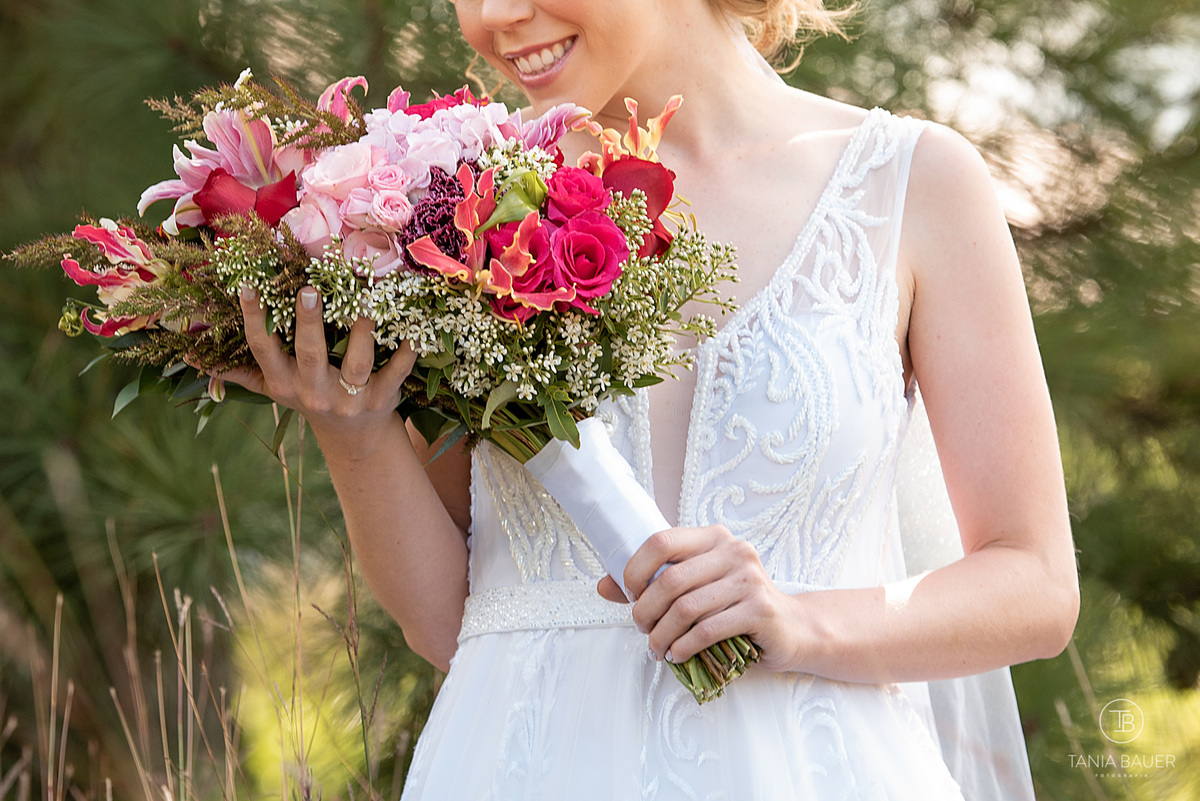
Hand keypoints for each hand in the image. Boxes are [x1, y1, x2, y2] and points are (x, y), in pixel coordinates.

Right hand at [209, 284, 415, 447]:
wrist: (354, 438)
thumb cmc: (309, 399)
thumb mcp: (273, 389)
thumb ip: (239, 372)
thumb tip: (190, 357)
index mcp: (284, 383)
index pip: (263, 350)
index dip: (255, 320)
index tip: (248, 286)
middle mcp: (315, 393)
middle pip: (310, 355)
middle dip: (309, 323)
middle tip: (308, 288)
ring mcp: (349, 398)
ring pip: (356, 363)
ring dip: (361, 333)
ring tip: (364, 301)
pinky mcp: (382, 399)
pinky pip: (395, 374)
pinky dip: (405, 355)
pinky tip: (413, 331)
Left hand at [597, 525, 807, 672]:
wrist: (791, 628)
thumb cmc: (735, 606)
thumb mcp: (696, 588)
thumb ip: (651, 584)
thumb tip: (602, 586)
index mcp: (713, 537)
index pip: (660, 541)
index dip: (635, 569)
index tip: (631, 595)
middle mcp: (734, 551)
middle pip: (670, 580)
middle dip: (645, 611)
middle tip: (642, 629)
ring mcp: (750, 580)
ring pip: (686, 608)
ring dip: (662, 635)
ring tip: (657, 648)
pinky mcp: (760, 610)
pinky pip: (707, 630)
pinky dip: (685, 647)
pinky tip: (678, 655)